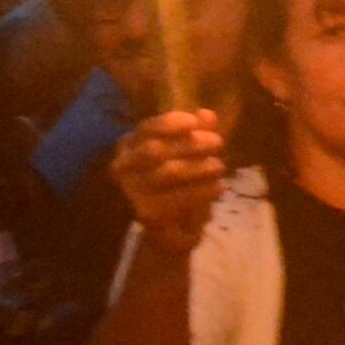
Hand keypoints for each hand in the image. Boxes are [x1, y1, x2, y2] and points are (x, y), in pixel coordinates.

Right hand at [109, 111, 227, 247]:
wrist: (170, 229)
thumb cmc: (177, 183)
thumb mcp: (189, 155)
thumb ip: (197, 133)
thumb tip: (207, 115)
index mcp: (130, 147)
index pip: (145, 129)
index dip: (170, 123)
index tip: (195, 121)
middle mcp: (123, 167)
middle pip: (155, 150)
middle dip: (190, 144)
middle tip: (218, 143)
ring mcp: (131, 191)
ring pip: (167, 172)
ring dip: (199, 166)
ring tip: (220, 166)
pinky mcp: (145, 213)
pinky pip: (177, 197)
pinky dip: (202, 190)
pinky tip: (220, 187)